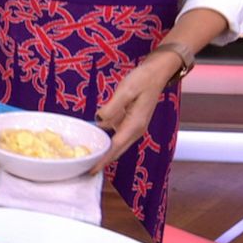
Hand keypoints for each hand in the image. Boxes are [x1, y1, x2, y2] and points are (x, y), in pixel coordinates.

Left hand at [90, 52, 181, 173]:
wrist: (157, 72)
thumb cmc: (143, 79)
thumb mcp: (126, 90)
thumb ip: (112, 107)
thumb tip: (100, 120)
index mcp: (134, 125)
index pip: (115, 147)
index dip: (103, 159)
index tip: (91, 170)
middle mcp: (135, 130)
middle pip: (116, 150)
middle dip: (102, 161)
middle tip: (84, 170)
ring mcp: (134, 126)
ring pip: (116, 144)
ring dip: (104, 152)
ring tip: (87, 158)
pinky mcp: (131, 122)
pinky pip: (116, 135)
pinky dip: (106, 139)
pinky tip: (94, 138)